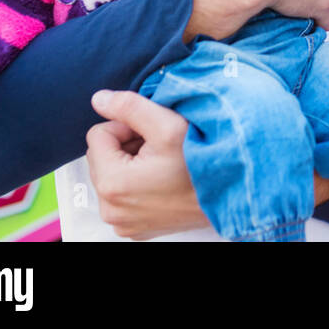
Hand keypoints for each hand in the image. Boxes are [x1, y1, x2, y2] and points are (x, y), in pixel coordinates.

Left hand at [86, 89, 207, 239]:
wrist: (229, 196)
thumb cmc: (202, 164)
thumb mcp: (169, 126)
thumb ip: (129, 107)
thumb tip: (99, 99)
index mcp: (112, 183)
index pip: (98, 135)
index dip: (126, 126)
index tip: (152, 133)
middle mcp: (111, 209)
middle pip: (102, 157)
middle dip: (127, 146)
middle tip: (159, 147)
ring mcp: (122, 222)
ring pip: (112, 175)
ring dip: (132, 164)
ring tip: (163, 163)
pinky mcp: (134, 229)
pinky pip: (123, 196)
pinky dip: (137, 185)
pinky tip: (162, 180)